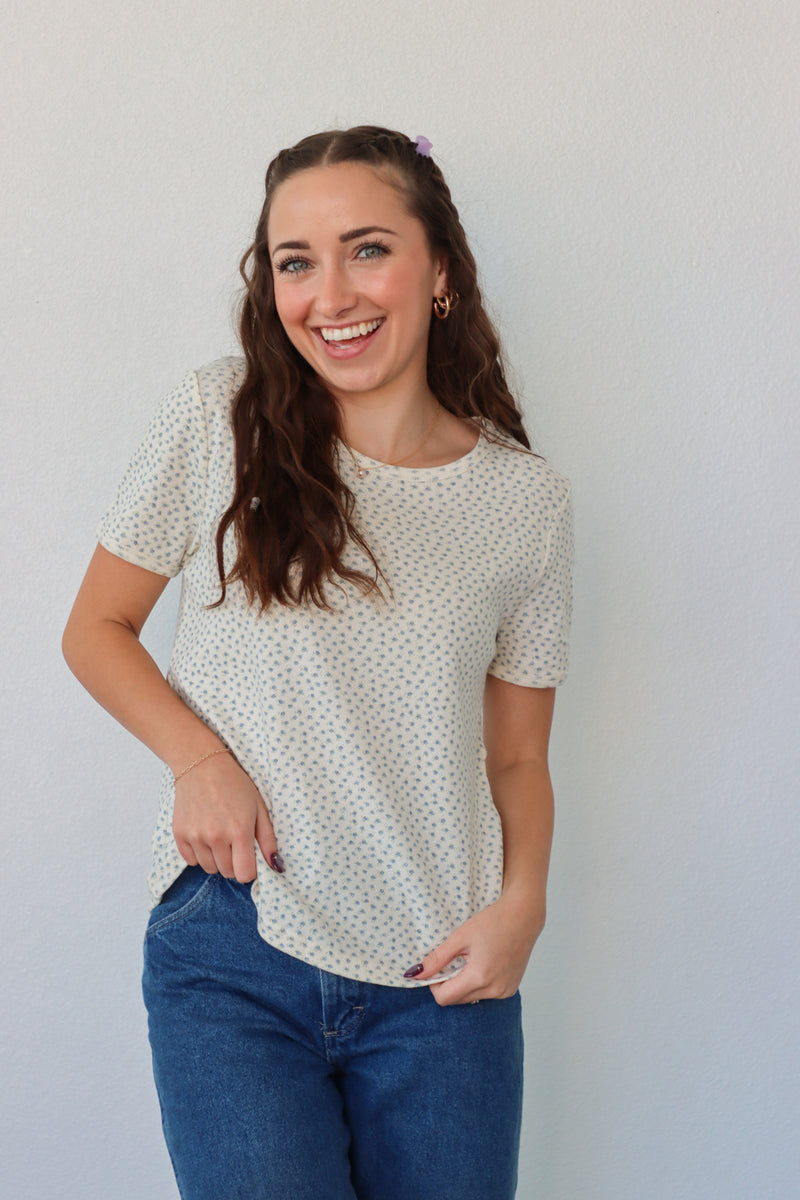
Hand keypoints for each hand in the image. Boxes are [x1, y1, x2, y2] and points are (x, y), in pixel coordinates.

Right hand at [173, 752, 280, 882]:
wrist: (201, 764)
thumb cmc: (235, 784)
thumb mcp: (259, 807)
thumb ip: (268, 839)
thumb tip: (276, 866)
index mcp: (239, 831)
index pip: (244, 874)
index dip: (250, 869)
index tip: (249, 856)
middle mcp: (216, 837)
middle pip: (227, 873)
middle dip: (234, 863)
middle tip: (235, 841)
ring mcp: (195, 836)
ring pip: (209, 868)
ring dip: (217, 859)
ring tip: (220, 835)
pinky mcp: (179, 834)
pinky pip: (191, 861)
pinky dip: (199, 853)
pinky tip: (204, 834)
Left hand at [409, 890, 545, 1006]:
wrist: (524, 915)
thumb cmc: (492, 921)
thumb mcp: (460, 937)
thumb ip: (436, 959)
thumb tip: (413, 975)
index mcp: (479, 978)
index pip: (445, 998)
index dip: (434, 985)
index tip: (438, 967)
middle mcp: (494, 990)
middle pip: (458, 1000)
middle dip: (449, 984)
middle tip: (454, 960)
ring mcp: (505, 992)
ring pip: (472, 998)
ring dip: (464, 984)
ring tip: (471, 959)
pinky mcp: (511, 989)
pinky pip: (486, 994)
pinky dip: (479, 983)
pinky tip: (484, 963)